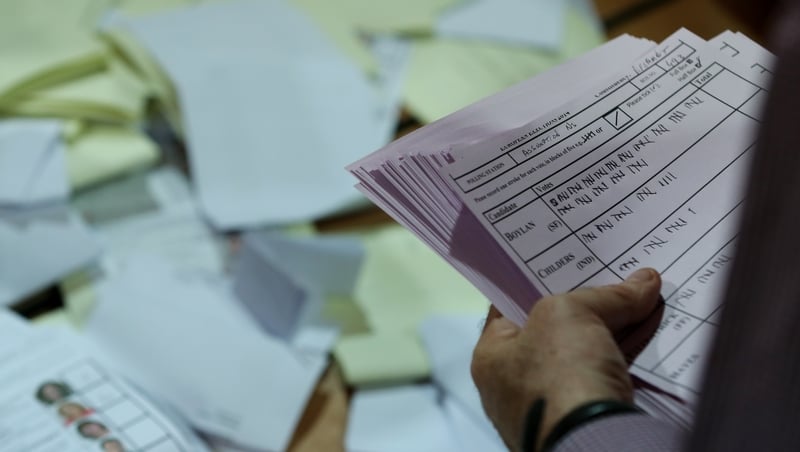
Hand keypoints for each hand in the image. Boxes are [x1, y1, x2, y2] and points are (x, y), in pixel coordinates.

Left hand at [471, 268, 662, 450]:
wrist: (594, 445)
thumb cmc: (558, 375)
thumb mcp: (571, 313)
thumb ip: (605, 295)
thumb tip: (646, 282)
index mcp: (492, 358)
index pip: (509, 308)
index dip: (537, 281)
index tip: (564, 259)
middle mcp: (515, 386)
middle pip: (553, 332)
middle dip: (585, 306)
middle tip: (611, 273)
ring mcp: (551, 407)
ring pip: (586, 357)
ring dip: (614, 331)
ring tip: (642, 296)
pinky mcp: (587, 422)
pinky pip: (608, 381)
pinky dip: (628, 360)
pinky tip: (652, 333)